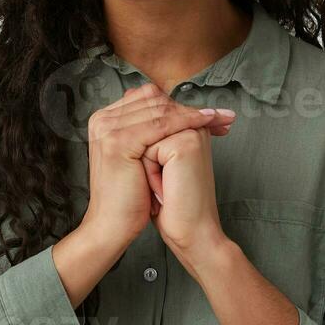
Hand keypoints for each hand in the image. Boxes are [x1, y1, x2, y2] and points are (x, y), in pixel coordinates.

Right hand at [80, 82, 235, 249]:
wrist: (113, 226)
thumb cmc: (130, 196)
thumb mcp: (139, 157)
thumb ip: (149, 132)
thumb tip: (173, 112)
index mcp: (105, 119)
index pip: (147, 98)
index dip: (180, 105)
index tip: (211, 115)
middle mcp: (102, 119)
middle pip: (154, 100)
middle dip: (190, 107)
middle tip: (222, 115)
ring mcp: (108, 128)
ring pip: (159, 110)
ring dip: (192, 113)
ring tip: (218, 119)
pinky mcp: (119, 141)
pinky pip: (160, 124)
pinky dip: (186, 121)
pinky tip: (205, 123)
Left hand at [143, 116, 233, 258]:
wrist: (192, 233)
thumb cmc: (175, 205)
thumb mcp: (159, 166)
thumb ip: (153, 141)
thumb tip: (134, 127)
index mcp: (190, 129)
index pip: (150, 125)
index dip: (147, 158)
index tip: (168, 180)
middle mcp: (193, 127)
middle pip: (145, 130)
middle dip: (146, 161)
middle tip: (170, 186)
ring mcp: (191, 133)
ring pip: (145, 138)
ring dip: (147, 167)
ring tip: (167, 187)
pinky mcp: (186, 145)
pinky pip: (148, 151)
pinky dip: (150, 174)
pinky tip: (167, 190)